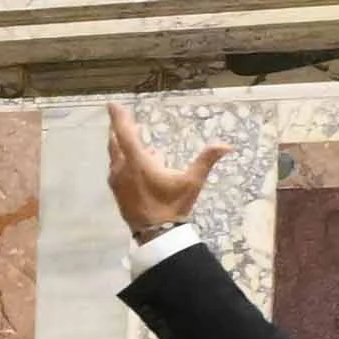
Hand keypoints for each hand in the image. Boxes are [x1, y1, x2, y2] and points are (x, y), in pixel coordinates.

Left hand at [98, 103, 217, 239]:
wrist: (156, 234)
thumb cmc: (173, 206)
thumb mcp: (192, 182)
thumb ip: (206, 160)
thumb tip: (226, 146)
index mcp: (137, 163)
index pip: (125, 134)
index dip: (119, 118)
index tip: (112, 104)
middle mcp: (122, 169)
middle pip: (115, 143)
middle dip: (119, 130)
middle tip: (122, 120)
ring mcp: (116, 181)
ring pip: (115, 156)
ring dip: (122, 146)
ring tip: (134, 141)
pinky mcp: (116, 191)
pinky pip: (117, 168)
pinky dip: (124, 160)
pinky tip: (138, 163)